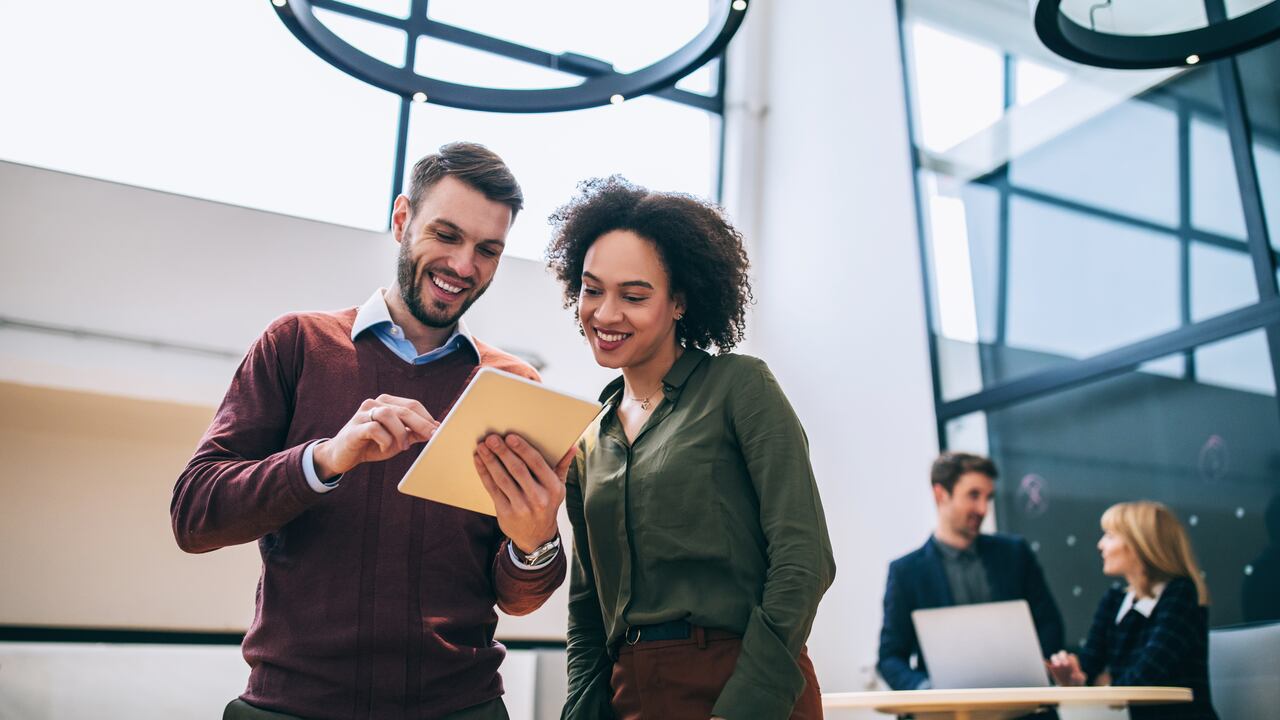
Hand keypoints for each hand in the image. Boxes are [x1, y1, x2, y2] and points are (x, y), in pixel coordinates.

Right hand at [312, 395, 438, 479]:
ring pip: (388, 415)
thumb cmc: (372, 445)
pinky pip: (374, 429)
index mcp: (387, 403)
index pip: (413, 405)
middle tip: (433, 437)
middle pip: (404, 409)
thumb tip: (436, 429)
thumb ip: (413, 433)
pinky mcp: (354, 428)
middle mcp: (375, 404)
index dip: (427, 418)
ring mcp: (363, 414)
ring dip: (400, 433)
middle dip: (421, 424)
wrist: (342, 456)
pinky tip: (385, 448)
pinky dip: (384, 439)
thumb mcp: (397, 439)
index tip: (439, 431)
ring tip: (402, 447)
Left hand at [473, 433, 575, 553]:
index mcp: (553, 488)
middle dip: (503, 452)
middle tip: (492, 438)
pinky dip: (484, 473)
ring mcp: (521, 507)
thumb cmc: (547, 504)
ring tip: (482, 447)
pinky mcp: (506, 513)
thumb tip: (572, 448)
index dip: (523, 449)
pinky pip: (492, 489)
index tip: (510, 437)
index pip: (537, 464)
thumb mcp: (559, 488)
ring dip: (490, 461)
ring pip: (502, 479)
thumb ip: (562, 466)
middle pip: (517, 470)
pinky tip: (479, 461)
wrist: (537, 537)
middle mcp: (538, 498)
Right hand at [1046, 651, 1085, 685]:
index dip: (1069, 659)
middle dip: (1061, 657)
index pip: (1070, 656)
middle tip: (1061, 664)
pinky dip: (1045, 664)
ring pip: (1054, 657)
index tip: (1067, 664)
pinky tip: (1045, 666)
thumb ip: (1079, 677)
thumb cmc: (1077, 681)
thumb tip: (1074, 675)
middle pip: (1062, 653)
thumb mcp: (1080, 680)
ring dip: (1054, 660)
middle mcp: (1064, 659)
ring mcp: (1057, 662)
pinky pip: (1047, 664)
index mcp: (1073, 660)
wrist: (1069, 686)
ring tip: (1056, 666)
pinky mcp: (1051, 667)